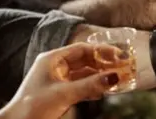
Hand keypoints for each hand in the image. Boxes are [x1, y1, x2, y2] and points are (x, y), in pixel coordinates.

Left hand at [0, 43, 116, 118]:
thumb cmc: (33, 107)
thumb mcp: (64, 94)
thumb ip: (90, 85)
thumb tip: (114, 77)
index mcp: (52, 59)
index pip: (82, 49)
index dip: (102, 51)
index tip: (118, 55)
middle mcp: (55, 66)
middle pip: (85, 60)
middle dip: (103, 63)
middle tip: (122, 66)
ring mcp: (57, 79)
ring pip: (84, 74)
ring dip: (100, 76)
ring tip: (117, 78)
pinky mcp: (60, 92)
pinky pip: (80, 85)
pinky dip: (93, 87)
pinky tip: (104, 90)